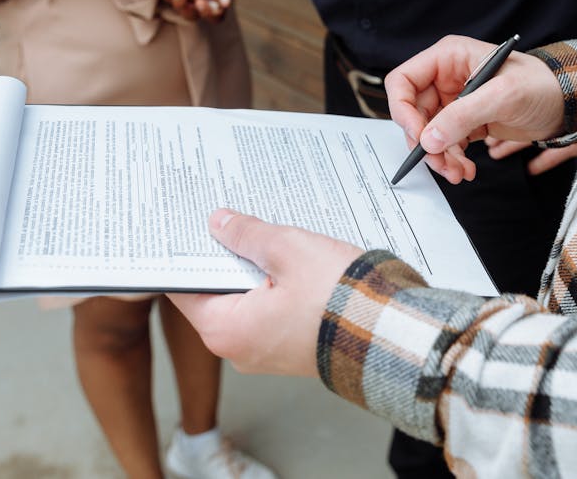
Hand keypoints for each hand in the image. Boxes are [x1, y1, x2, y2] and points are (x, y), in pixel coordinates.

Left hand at [169, 209, 363, 376]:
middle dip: (226, 258)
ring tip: (269, 238)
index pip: (185, 289)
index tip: (190, 230)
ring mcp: (267, 353)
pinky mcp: (293, 348)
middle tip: (232, 223)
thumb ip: (247, 234)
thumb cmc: (339, 298)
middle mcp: (240, 350)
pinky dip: (276, 288)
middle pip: (216, 294)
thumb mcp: (286, 249)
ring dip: (255, 271)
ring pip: (247, 301)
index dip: (188, 255)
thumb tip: (220, 223)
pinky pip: (271, 313)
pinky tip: (292, 263)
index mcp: (226, 331)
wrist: (391, 333)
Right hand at [385, 35, 565, 184]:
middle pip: (413, 113)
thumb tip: (429, 139)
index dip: (403, 110)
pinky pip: (446, 144)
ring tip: (459, 172)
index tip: (419, 136)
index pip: (403, 81)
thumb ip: (463, 116)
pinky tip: (467, 169)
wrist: (569, 103)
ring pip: (429, 133)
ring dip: (439, 157)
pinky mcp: (466, 122)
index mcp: (448, 58)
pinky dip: (452, 160)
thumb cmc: (541, 85)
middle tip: (441, 163)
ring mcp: (455, 102)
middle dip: (425, 142)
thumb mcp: (502, 96)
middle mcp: (447, 78)